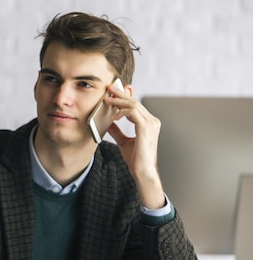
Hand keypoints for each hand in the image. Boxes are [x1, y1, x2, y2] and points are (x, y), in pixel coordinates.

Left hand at [105, 85, 164, 208]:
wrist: (142, 172)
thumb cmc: (136, 160)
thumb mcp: (123, 141)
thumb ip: (117, 130)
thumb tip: (108, 122)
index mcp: (149, 123)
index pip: (136, 106)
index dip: (125, 97)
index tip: (114, 92)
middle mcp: (152, 121)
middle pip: (135, 102)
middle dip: (121, 94)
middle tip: (109, 88)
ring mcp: (151, 123)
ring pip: (133, 104)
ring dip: (119, 100)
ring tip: (107, 99)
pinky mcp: (146, 127)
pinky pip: (132, 112)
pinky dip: (121, 111)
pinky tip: (113, 116)